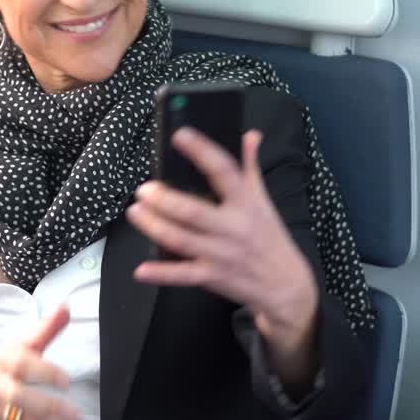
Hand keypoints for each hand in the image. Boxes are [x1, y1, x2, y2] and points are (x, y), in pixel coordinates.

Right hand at [0, 305, 83, 419]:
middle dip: (45, 405)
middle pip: (15, 394)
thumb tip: (66, 308)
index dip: (44, 371)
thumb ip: (43, 330)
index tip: (67, 380)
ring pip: (11, 419)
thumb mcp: (16, 345)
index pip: (21, 361)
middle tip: (73, 413)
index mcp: (3, 358)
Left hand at [126, 128, 319, 387]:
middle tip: (143, 188)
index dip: (202, 151)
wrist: (285, 284)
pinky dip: (161, 274)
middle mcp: (233, 227)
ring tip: (135, 211)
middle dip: (165, 200)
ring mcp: (221, 254)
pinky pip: (183, 275)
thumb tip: (251, 135)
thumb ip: (251, 167)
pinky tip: (141, 270)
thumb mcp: (264, 200)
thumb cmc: (270, 237)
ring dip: (154, 226)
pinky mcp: (212, 276)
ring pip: (182, 240)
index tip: (180, 135)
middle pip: (194, 212)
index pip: (224, 171)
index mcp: (247, 203)